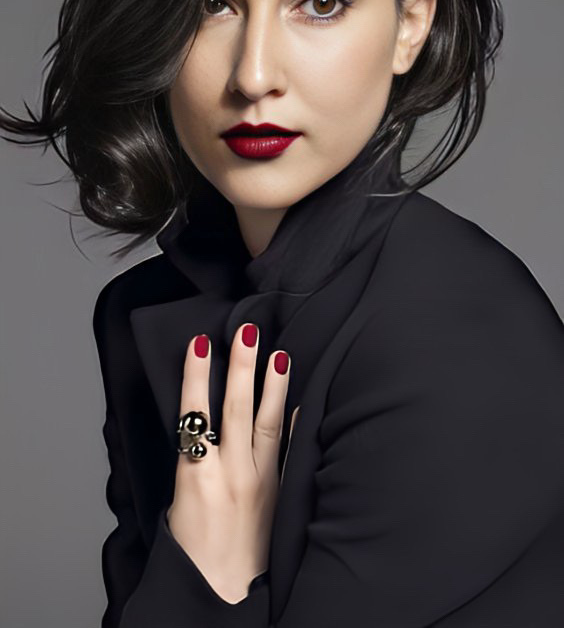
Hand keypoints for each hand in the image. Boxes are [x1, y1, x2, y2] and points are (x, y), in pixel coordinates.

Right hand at [166, 323, 293, 603]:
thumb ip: (193, 459)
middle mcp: (230, 473)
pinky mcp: (279, 492)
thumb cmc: (192, 549)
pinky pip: (292, 452)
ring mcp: (260, 481)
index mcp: (196, 476)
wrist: (222, 593)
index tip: (199, 343)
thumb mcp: (179, 499)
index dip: (195, 376)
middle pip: (235, 408)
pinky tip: (306, 400)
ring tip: (279, 352)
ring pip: (269, 423)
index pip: (194, 413)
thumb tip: (200, 420)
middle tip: (247, 330)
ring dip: (273, 385)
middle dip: (240, 366)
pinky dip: (299, 425)